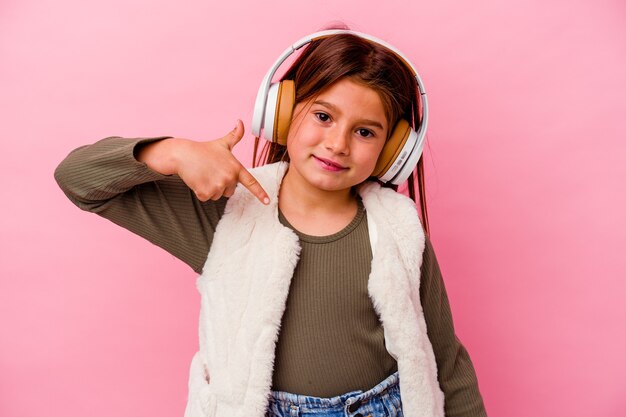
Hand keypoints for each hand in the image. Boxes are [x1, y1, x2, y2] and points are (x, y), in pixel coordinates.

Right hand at [138, 120, 268, 203]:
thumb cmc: (204, 149)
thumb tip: (240, 122)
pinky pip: (206, 198)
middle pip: (230, 191)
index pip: (251, 182)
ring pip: (217, 195)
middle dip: (221, 184)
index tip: (267, 201)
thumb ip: (235, 135)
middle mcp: (229, 177)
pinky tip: (197, 180)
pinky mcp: (206, 192)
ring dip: (210, 188)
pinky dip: (200, 191)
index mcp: (236, 167)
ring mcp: (218, 185)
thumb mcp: (222, 143)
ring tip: (204, 174)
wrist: (183, 154)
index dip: (260, 192)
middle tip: (212, 171)